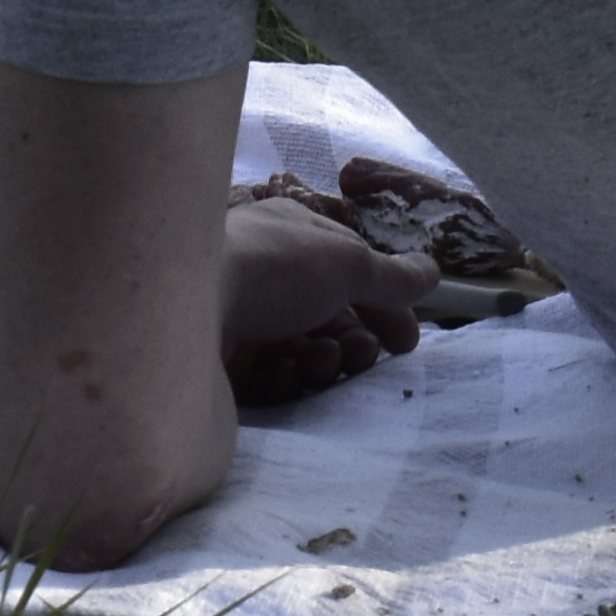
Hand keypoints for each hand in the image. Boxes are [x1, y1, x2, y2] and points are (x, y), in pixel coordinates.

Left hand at [217, 190, 429, 405]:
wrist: (182, 309)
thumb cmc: (272, 269)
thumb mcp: (346, 262)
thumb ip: (391, 276)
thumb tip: (432, 272)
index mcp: (288, 236)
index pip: (346, 271)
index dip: (382, 304)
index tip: (407, 342)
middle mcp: (260, 274)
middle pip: (324, 318)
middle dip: (353, 340)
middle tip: (363, 356)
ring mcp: (236, 318)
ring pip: (298, 351)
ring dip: (321, 359)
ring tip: (321, 359)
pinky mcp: (216, 364)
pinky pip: (265, 379)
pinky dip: (283, 377)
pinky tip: (284, 372)